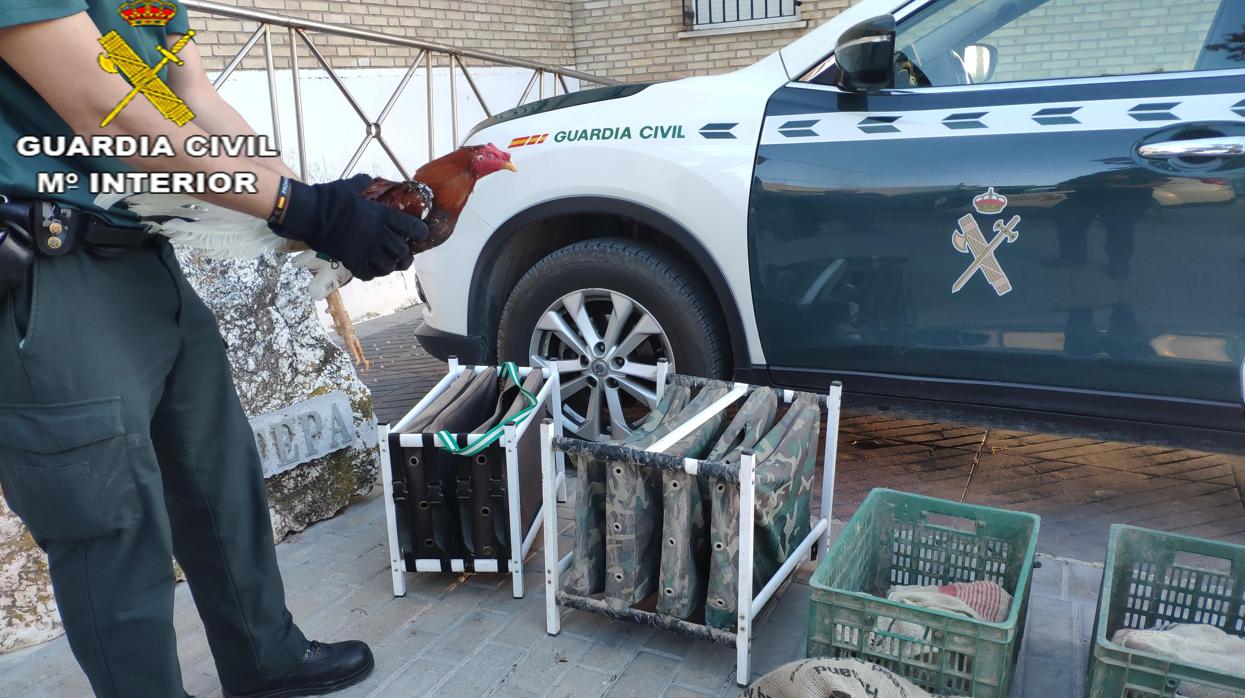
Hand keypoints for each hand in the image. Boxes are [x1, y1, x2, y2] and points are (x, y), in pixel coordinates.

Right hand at [268, 175, 427, 280]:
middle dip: (406, 254)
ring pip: (388, 266)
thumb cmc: (330, 197)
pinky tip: (371, 270)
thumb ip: (362, 183)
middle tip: (404, 255)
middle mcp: (378, 235)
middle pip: (402, 251)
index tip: (421, 234)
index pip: (411, 227)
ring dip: (391, 266)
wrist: (309, 214)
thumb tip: (368, 179)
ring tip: (390, 265)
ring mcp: (365, 250)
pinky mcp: (351, 260)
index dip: (420, 232)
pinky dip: (372, 274)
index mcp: (381, 215)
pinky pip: (368, 274)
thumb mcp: (349, 186)